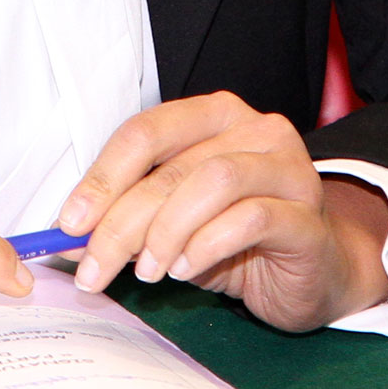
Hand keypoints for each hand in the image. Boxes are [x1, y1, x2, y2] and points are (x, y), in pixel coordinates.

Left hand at [57, 92, 387, 332]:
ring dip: (166, 231)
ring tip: (148, 271)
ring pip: (213, 182)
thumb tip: (73, 234)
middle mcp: (256, 129)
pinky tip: (188, 270)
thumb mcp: (177, 222)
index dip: (102, 177)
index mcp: (215, 116)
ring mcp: (289, 168)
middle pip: (172, 166)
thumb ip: (134, 216)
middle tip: (94, 267)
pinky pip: (251, 218)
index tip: (70, 223)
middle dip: (122, 220)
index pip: (147, 131)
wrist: (316, 272)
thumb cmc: (239, 241)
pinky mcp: (308, 216)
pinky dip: (208, 244)